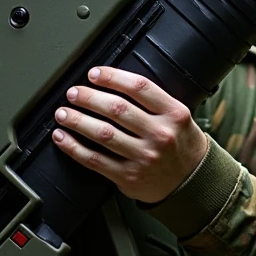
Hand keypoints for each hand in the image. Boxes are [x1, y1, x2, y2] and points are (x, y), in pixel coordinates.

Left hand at [52, 64, 208, 203]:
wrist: (192, 182)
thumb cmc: (181, 145)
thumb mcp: (178, 117)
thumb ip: (153, 101)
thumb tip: (112, 83)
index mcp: (173, 114)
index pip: (139, 87)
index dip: (112, 77)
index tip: (94, 74)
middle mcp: (160, 135)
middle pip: (117, 109)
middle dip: (89, 98)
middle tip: (73, 93)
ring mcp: (143, 157)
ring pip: (103, 134)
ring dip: (77, 121)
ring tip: (63, 113)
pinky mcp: (129, 177)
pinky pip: (95, 160)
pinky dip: (74, 148)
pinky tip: (62, 138)